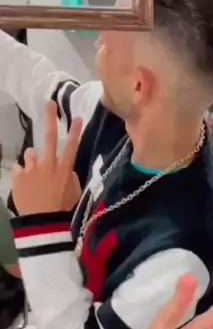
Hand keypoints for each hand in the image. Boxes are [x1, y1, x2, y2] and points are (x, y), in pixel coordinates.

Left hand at [12, 101, 82, 215]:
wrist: (43, 224)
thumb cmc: (62, 211)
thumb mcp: (73, 195)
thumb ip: (71, 179)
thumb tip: (68, 170)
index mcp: (64, 169)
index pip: (71, 146)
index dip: (75, 130)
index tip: (77, 117)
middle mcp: (48, 164)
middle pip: (50, 137)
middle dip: (50, 118)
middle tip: (49, 104)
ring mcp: (32, 169)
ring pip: (31, 154)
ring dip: (32, 160)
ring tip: (34, 175)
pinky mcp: (19, 176)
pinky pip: (20, 170)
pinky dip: (22, 176)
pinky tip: (25, 187)